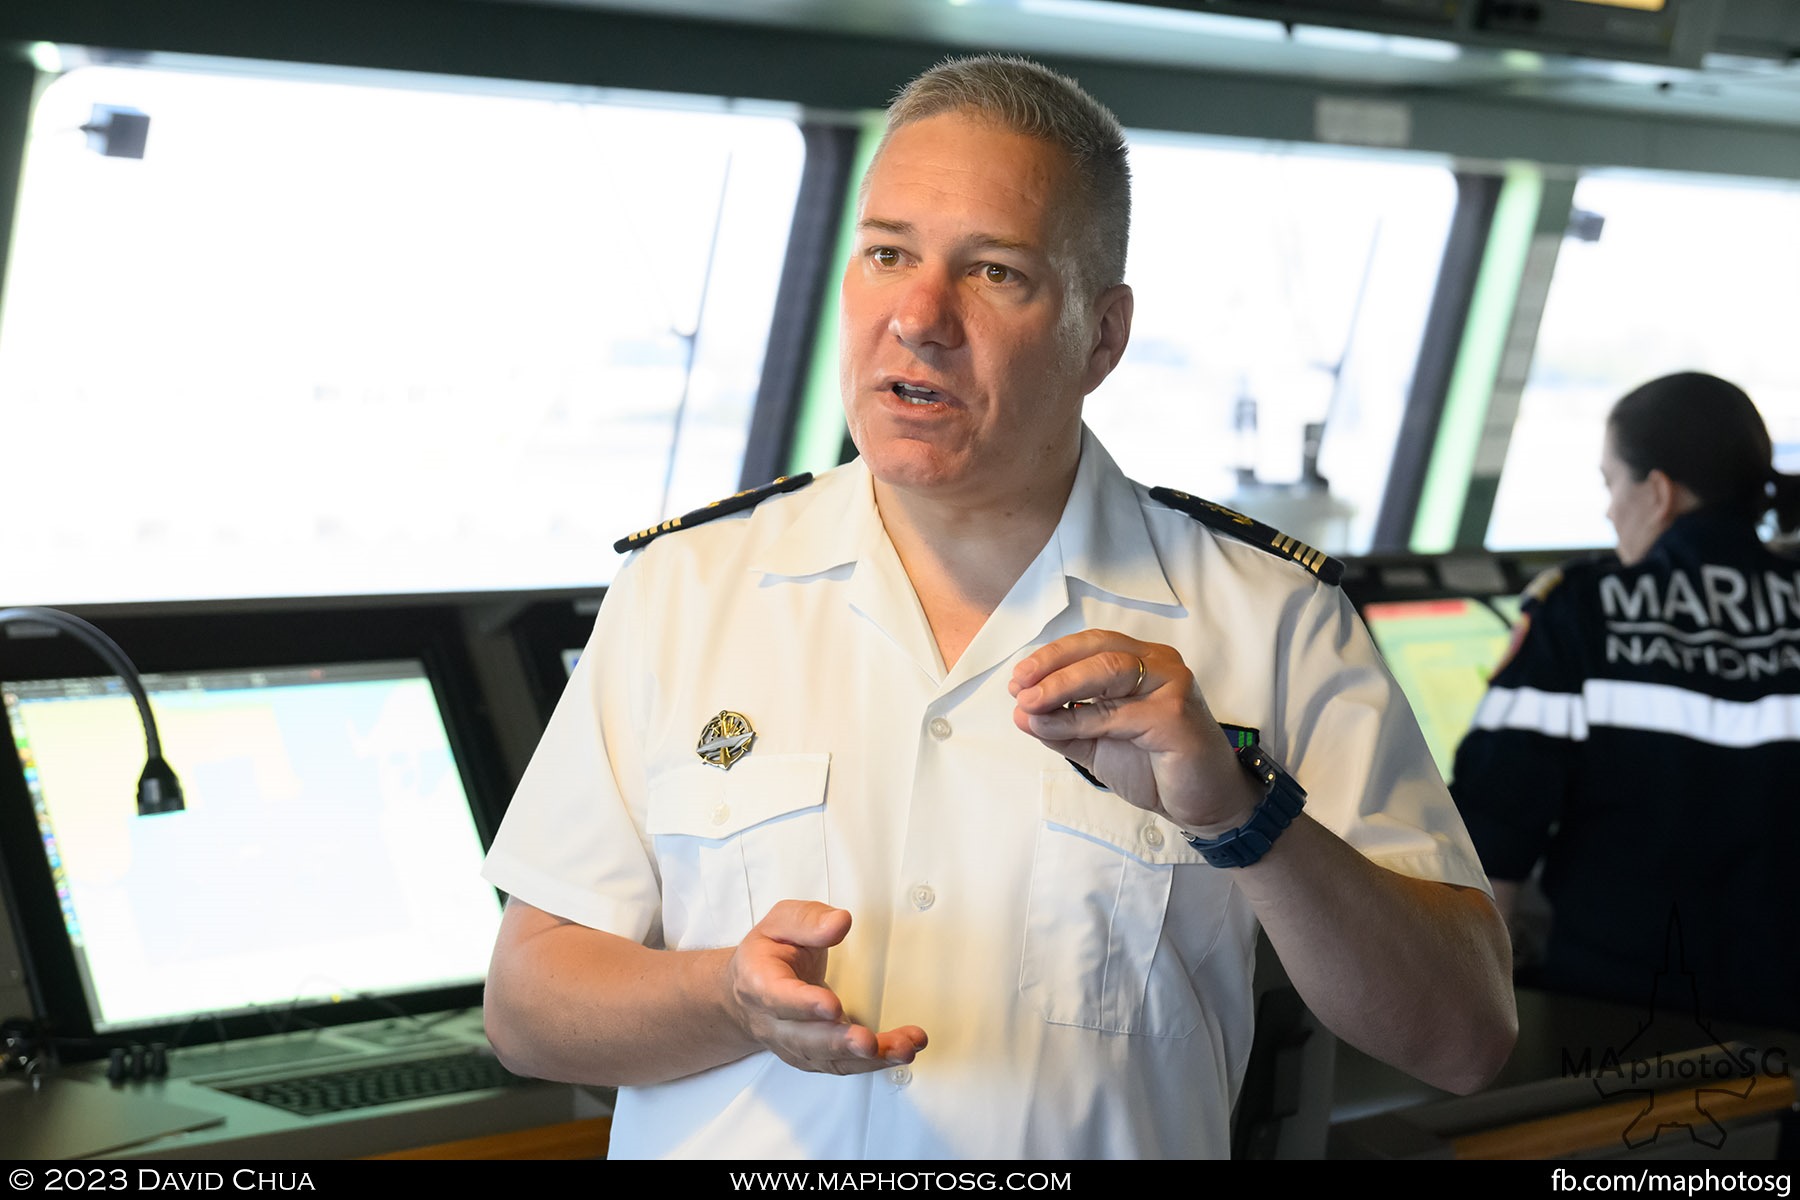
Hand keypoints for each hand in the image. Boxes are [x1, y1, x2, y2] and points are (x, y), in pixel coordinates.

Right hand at [725, 900, 927, 1074]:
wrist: (747, 990)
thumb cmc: (768, 952)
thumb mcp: (781, 922)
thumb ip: (808, 921)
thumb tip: (839, 923)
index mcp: (760, 982)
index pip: (778, 998)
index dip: (805, 1005)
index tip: (832, 1006)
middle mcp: (773, 1022)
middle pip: (805, 1040)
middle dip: (839, 1042)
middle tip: (868, 1042)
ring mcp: (793, 1045)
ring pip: (828, 1058)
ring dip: (867, 1058)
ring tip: (902, 1049)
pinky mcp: (814, 1057)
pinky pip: (843, 1065)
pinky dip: (874, 1062)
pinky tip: (900, 1051)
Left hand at [1009, 630, 1260, 834]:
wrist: (1202, 804)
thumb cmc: (1154, 768)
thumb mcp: (1095, 744)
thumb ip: (1062, 727)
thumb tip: (1020, 712)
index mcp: (1143, 661)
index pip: (1092, 644)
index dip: (1052, 657)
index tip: (1018, 680)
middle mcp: (1160, 665)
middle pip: (1098, 651)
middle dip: (1051, 668)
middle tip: (1019, 689)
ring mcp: (1172, 686)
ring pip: (1108, 672)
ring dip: (1061, 688)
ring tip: (1029, 705)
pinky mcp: (1175, 717)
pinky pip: (1117, 714)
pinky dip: (1078, 721)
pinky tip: (1052, 729)